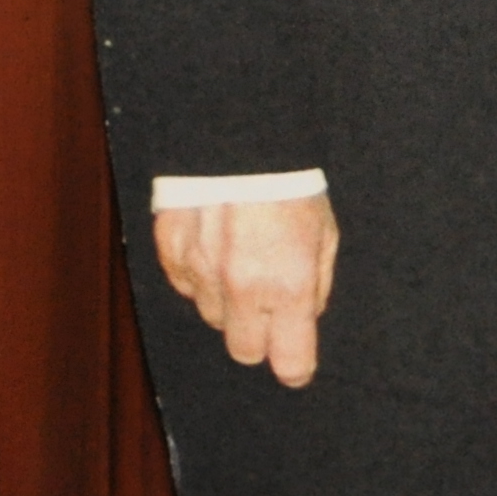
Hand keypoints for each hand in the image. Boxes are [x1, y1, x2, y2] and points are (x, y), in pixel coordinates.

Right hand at [153, 192, 339, 387]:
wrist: (240, 131)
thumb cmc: (290, 181)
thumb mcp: (324, 233)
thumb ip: (315, 285)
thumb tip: (303, 317)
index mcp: (289, 286)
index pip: (290, 364)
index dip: (294, 365)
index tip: (294, 357)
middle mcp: (242, 286)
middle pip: (244, 351)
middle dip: (257, 334)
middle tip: (265, 303)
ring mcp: (202, 269)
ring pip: (211, 317)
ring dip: (225, 300)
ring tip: (237, 259)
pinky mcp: (172, 248)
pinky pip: (183, 286)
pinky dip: (197, 275)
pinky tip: (212, 245)